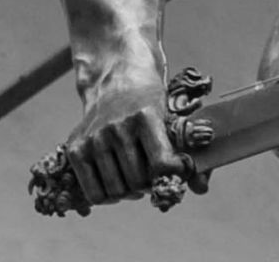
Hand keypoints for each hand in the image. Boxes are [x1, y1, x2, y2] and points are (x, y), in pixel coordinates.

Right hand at [64, 74, 183, 205]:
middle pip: (138, 181)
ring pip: (117, 190)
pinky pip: (94, 193)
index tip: (176, 171)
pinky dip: (109, 197)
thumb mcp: (170, 115)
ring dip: (131, 192)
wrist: (116, 80)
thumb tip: (202, 190)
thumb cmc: (149, 102)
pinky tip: (119, 186)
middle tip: (154, 178)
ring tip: (137, 181)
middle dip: (150, 185)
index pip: (162, 164)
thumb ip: (186, 151)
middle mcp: (117, 127)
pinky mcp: (76, 149)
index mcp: (145, 116)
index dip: (172, 175)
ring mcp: (94, 138)